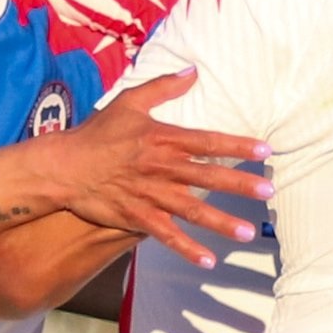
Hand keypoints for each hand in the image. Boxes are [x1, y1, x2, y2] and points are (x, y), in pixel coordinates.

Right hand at [45, 72, 265, 268]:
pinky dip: (187, 248)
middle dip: (240, 185)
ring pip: (192, 209)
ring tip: (248, 233)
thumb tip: (193, 71)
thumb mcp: (129, 101)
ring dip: (221, 222)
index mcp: (163, 138)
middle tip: (269, 192)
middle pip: (208, 176)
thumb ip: (163, 87)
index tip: (265, 151)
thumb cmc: (97, 133)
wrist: (63, 166)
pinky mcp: (137, 216)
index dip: (238, 146)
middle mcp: (162, 167)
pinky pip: (167, 235)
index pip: (209, 142)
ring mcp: (151, 194)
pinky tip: (208, 260)